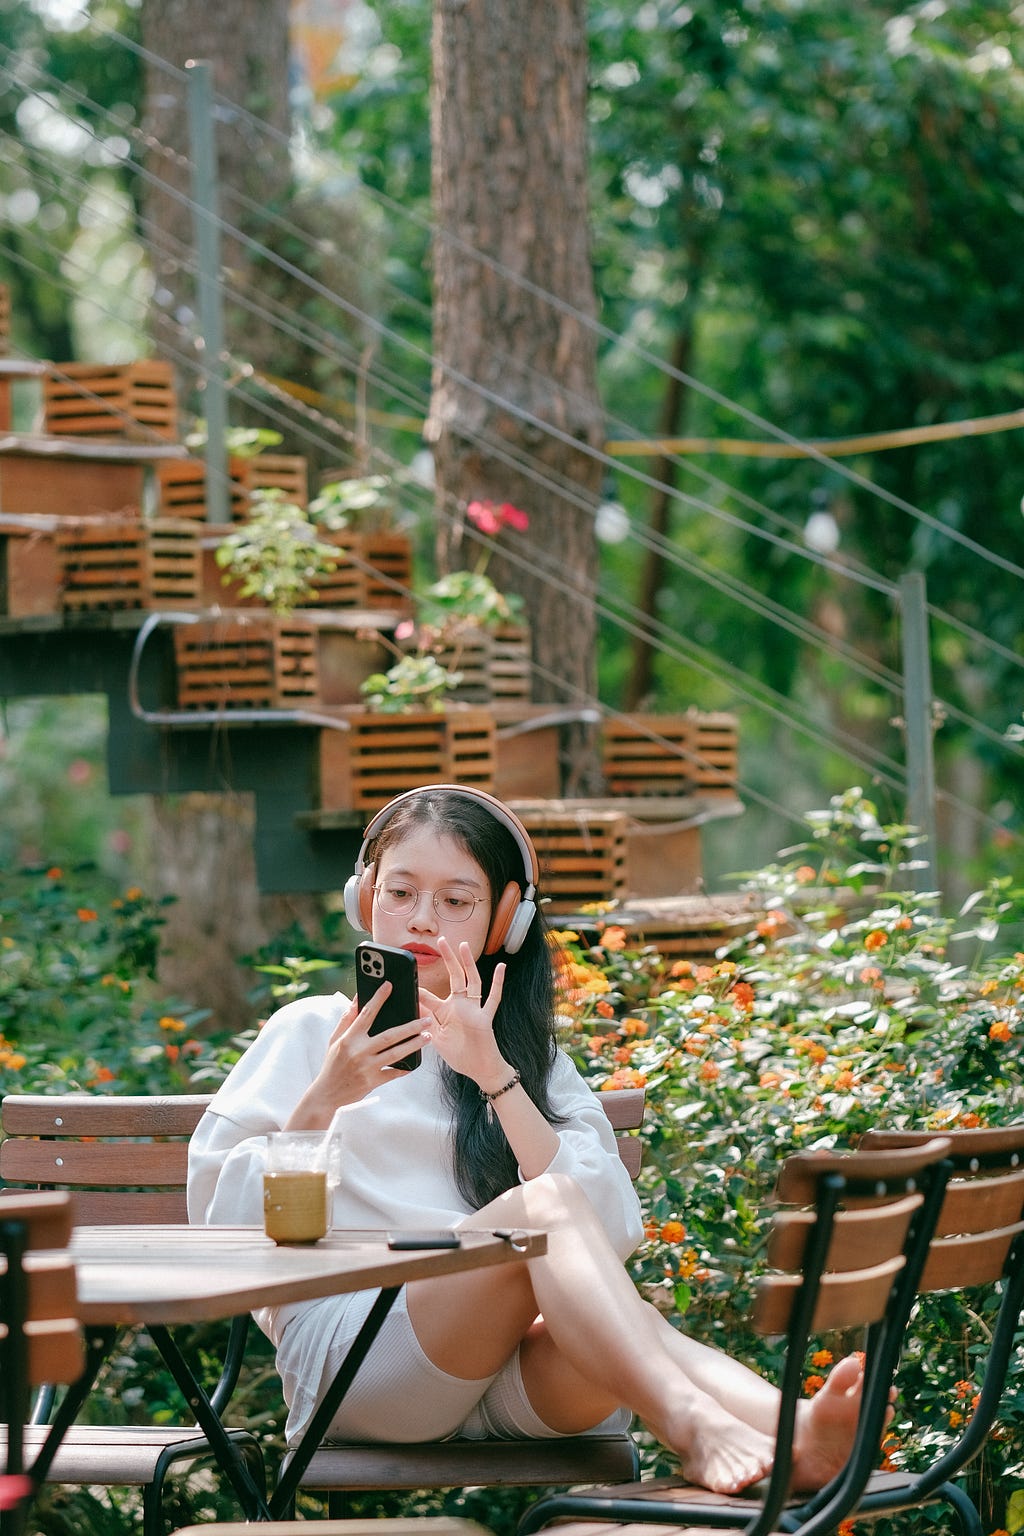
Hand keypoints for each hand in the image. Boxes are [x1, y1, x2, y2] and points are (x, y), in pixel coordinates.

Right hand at [288, 986, 426, 1126]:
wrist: (326, 1094)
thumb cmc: (332, 1064)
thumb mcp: (335, 1040)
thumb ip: (347, 1019)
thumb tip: (356, 999)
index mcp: (349, 1038)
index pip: (366, 1014)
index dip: (378, 998)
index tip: (389, 986)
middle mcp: (359, 1052)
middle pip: (390, 1035)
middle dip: (411, 1026)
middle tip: (427, 1019)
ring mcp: (367, 1068)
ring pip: (396, 1053)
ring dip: (414, 1044)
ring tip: (428, 1036)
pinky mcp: (372, 1082)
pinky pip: (393, 1073)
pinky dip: (405, 1068)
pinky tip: (415, 1061)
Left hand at [419, 937, 509, 1088]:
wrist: (479, 1069)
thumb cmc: (460, 1055)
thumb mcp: (436, 1039)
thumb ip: (425, 1024)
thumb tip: (410, 1009)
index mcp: (445, 1011)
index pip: (429, 995)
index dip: (418, 988)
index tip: (408, 974)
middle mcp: (460, 1005)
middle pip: (454, 976)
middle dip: (448, 958)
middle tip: (440, 940)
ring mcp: (474, 1009)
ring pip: (472, 981)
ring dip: (468, 964)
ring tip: (464, 946)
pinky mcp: (485, 1017)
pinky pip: (493, 998)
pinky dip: (497, 983)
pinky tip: (500, 967)